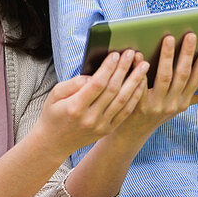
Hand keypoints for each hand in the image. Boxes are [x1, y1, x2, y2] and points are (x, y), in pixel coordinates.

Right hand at [35, 49, 149, 154]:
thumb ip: (73, 83)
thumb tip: (94, 75)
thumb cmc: (53, 113)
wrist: (54, 143)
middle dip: (124, 69)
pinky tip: (141, 84)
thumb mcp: (55, 95)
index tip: (115, 54)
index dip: (108, 68)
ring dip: (135, 81)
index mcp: (75, 107)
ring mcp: (101, 125)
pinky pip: (125, 111)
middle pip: (113, 90)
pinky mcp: (108, 130)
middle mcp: (90, 118)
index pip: (97, 84)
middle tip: (132, 53)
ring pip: (123, 100)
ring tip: (143, 65)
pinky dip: (135, 96)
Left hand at [117, 33, 197, 140]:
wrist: (133, 133)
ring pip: (164, 77)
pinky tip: (138, 54)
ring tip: (168, 38)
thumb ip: (196, 97)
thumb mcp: (178, 108)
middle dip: (187, 53)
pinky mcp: (139, 105)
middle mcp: (173, 104)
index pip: (197, 78)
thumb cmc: (156, 113)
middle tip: (190, 35)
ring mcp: (156, 105)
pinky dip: (140, 69)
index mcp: (183, 101)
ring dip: (167, 57)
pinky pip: (140, 85)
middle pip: (182, 75)